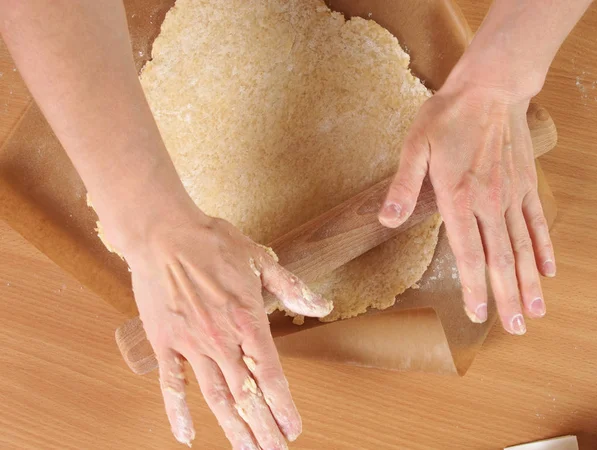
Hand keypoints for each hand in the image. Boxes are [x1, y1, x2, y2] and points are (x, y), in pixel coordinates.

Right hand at [118, 205, 331, 447]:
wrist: (164, 233)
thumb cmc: (213, 243)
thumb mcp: (260, 260)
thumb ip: (292, 289)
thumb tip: (322, 306)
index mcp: (248, 320)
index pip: (271, 373)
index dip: (283, 405)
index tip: (293, 429)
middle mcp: (221, 340)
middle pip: (246, 393)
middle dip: (262, 427)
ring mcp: (191, 344)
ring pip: (215, 396)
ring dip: (232, 427)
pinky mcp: (165, 342)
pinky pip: (172, 383)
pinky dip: (178, 411)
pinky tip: (186, 436)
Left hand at [379, 74, 554, 334]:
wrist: (490, 88)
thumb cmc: (446, 117)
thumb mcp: (414, 147)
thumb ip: (403, 186)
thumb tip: (386, 220)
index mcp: (459, 198)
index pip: (469, 254)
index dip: (475, 287)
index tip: (479, 314)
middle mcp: (490, 204)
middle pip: (501, 260)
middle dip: (507, 297)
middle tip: (516, 328)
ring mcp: (512, 195)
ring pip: (523, 248)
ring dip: (528, 282)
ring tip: (536, 311)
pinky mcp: (526, 184)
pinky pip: (537, 222)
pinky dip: (543, 248)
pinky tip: (548, 270)